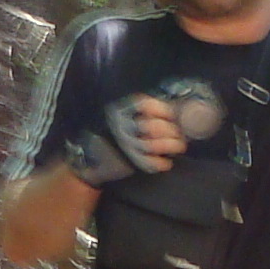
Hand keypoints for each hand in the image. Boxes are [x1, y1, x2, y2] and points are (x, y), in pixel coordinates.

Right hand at [63, 94, 184, 182]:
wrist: (90, 160)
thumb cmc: (110, 136)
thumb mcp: (119, 117)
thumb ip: (138, 112)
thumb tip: (169, 110)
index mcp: (120, 112)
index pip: (146, 105)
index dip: (162, 109)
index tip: (171, 114)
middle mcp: (122, 127)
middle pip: (153, 126)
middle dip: (172, 130)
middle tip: (180, 134)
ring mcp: (126, 146)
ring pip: (155, 145)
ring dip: (172, 145)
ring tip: (179, 146)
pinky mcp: (129, 162)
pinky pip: (151, 163)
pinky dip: (162, 163)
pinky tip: (167, 162)